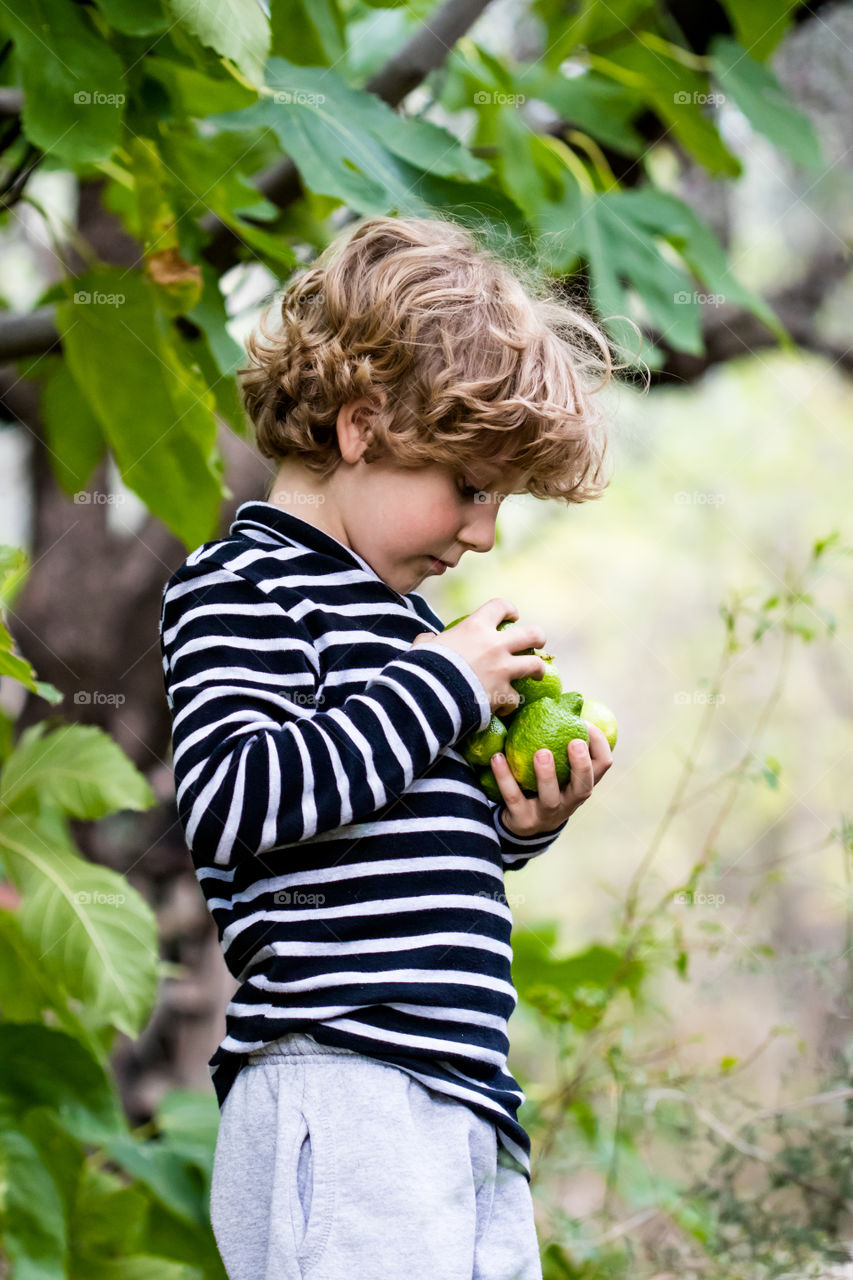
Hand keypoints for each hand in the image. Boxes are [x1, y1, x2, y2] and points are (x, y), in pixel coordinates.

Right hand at [410, 597, 546, 717]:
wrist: (429, 695)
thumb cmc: (423, 667)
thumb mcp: (423, 647)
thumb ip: (430, 640)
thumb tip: (428, 639)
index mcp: (475, 627)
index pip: (500, 607)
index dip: (509, 610)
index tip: (512, 616)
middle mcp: (495, 645)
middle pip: (531, 634)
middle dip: (538, 638)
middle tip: (537, 643)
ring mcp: (503, 670)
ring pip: (535, 665)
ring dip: (538, 669)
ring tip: (538, 674)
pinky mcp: (503, 694)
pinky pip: (515, 698)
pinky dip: (509, 703)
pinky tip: (503, 708)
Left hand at [491, 722, 612, 837]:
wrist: (526, 826)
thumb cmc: (546, 785)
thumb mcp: (560, 768)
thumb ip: (561, 740)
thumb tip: (562, 697)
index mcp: (582, 784)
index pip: (603, 765)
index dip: (598, 743)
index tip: (584, 722)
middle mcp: (570, 801)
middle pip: (583, 786)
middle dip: (581, 764)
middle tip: (574, 741)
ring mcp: (547, 813)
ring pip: (550, 796)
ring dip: (547, 774)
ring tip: (540, 752)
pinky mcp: (523, 819)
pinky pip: (513, 797)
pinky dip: (505, 777)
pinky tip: (497, 757)